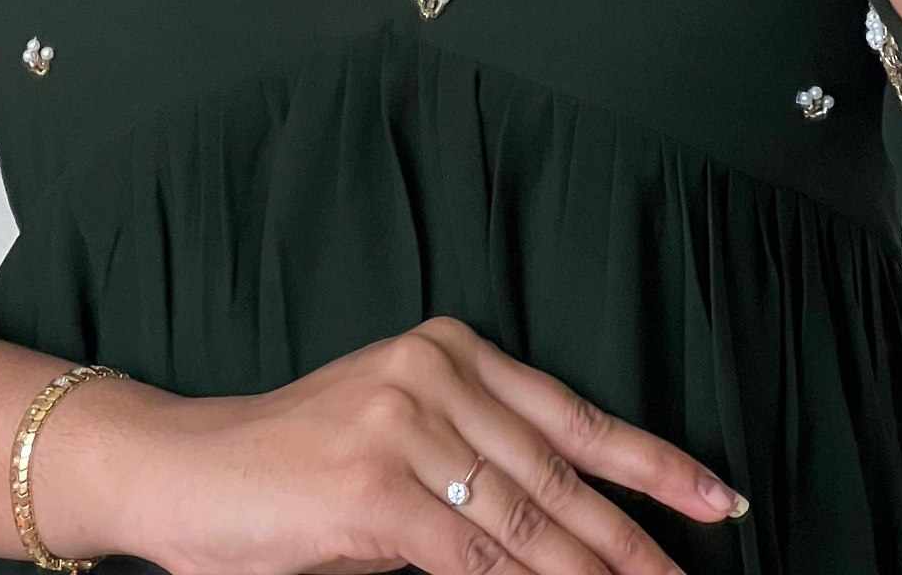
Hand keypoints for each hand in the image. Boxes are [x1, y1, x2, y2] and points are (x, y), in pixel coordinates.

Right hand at [113, 315, 745, 574]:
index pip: (572, 415)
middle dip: (635, 542)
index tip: (719, 498)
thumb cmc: (289, 473)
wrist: (181, 473)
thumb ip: (475, 476)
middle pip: (560, 475)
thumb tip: (565, 538)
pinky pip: (471, 556)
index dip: (652, 463)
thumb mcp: (397, 451)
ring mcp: (405, 423)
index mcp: (449, 348)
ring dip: (591, 574)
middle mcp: (434, 370)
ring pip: (526, 523)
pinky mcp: (375, 488)